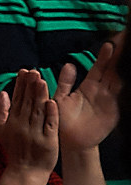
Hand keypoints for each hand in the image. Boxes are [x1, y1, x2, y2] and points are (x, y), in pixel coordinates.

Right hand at [0, 69, 60, 173]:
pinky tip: (52, 102)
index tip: (24, 71)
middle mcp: (22, 125)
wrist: (25, 171)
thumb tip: (2, 93)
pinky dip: (51, 114)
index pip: (17, 98)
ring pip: (38, 111)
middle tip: (34, 71)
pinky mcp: (48, 141)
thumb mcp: (0, 130)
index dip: (21, 84)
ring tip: (42, 81)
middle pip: (27, 102)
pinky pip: (49, 125)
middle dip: (30, 86)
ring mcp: (35, 133)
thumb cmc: (15, 150)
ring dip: (40, 96)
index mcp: (12, 121)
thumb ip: (0, 111)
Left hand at [54, 37, 122, 151]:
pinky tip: (126, 76)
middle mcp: (100, 90)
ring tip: (127, 55)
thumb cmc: (62, 119)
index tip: (110, 44)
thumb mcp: (60, 99)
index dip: (105, 56)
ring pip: (118, 81)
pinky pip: (121, 96)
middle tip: (124, 43)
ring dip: (123, 70)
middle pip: (112, 71)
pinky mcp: (114, 110)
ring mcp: (109, 100)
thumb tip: (69, 64)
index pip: (98, 67)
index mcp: (87, 86)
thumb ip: (65, 83)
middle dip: (119, 58)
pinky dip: (125, 87)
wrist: (70, 141)